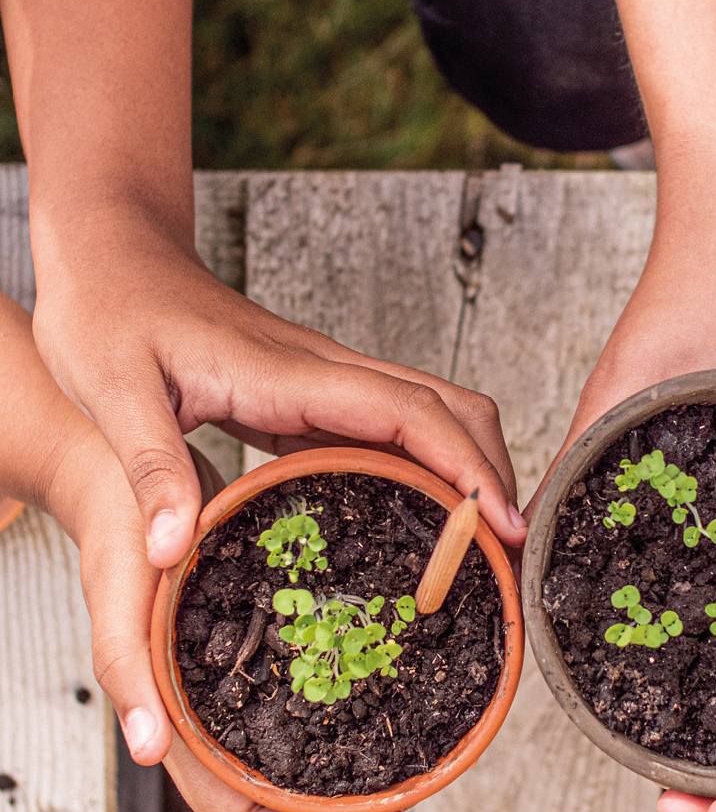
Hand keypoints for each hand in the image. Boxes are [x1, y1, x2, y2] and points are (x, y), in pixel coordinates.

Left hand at [33, 229, 526, 569]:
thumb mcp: (114, 391)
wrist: (117, 257)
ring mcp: (329, 382)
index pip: (412, 414)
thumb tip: (172, 554)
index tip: (503, 524)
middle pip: (451, 409)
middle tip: (509, 548)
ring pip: (435, 414)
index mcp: (295, 373)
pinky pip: (396, 431)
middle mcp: (330, 373)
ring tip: (483, 539)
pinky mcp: (318, 397)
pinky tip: (426, 512)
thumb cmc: (110, 311)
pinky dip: (432, 468)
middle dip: (494, 471)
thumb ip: (151, 469)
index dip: (468, 467)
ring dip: (473, 467)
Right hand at [66, 424, 407, 811]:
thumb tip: (146, 752)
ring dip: (344, 785)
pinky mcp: (254, 665)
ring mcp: (232, 699)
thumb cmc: (117, 535)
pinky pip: (297, 718)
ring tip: (405, 770)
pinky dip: (338, 731)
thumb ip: (125, 667)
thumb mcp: (119, 591)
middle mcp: (208, 726)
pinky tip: (382, 700)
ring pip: (290, 774)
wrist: (130, 487)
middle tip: (405, 806)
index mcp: (174, 728)